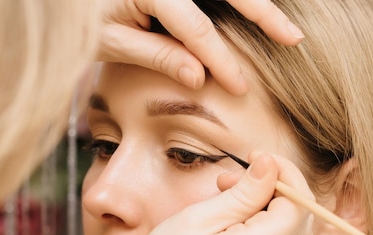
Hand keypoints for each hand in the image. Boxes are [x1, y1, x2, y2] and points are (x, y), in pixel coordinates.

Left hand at [97, 0, 303, 94]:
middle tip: (294, 39)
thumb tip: (200, 76)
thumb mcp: (109, 41)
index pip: (198, 29)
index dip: (222, 60)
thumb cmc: (77, 15)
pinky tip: (254, 9)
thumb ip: (156, 55)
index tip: (241, 86)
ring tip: (284, 21)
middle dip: (264, 14)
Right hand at [113, 153, 315, 234]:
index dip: (284, 174)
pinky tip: (245, 222)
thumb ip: (242, 194)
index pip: (298, 205)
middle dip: (276, 189)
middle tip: (232, 181)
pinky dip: (276, 229)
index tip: (256, 158)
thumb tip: (270, 165)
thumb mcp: (198, 220)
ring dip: (277, 209)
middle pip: (303, 219)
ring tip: (235, 201)